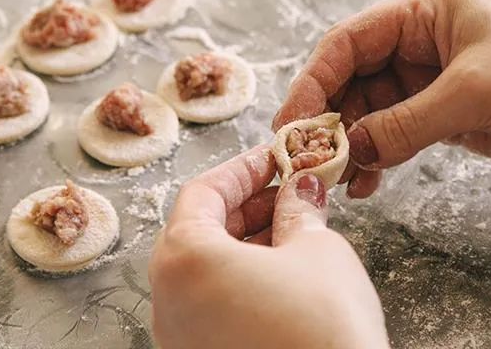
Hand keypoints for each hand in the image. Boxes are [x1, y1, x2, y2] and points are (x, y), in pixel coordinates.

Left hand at [148, 145, 388, 348]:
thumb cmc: (322, 332)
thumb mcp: (318, 251)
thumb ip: (301, 211)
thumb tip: (301, 190)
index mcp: (185, 259)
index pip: (203, 192)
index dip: (243, 170)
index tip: (274, 159)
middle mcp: (168, 299)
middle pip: (198, 230)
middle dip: (246, 205)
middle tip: (289, 191)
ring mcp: (180, 336)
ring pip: (205, 269)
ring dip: (246, 241)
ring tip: (294, 228)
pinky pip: (212, 303)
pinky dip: (241, 278)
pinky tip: (284, 272)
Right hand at [273, 0, 490, 196]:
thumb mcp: (472, 92)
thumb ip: (405, 122)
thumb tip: (351, 151)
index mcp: (424, 13)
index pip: (349, 42)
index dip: (314, 80)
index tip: (291, 121)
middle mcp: (422, 43)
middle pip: (354, 79)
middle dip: (330, 119)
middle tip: (308, 159)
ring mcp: (433, 82)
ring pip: (372, 112)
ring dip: (354, 145)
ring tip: (341, 180)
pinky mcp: (447, 117)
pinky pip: (396, 135)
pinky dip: (379, 158)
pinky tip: (369, 183)